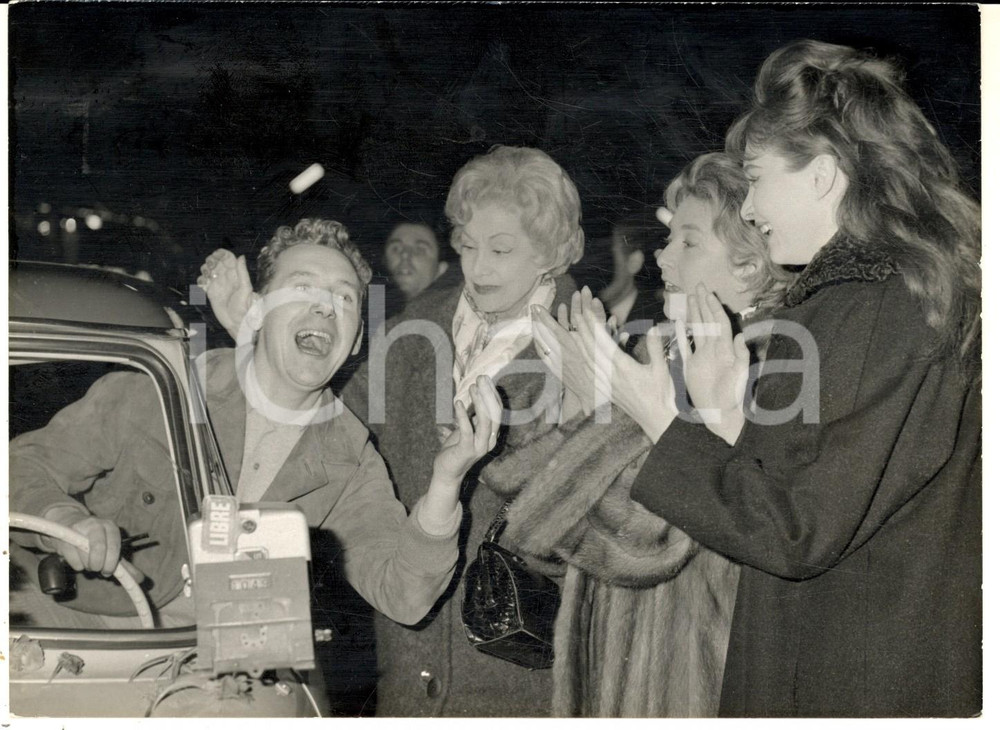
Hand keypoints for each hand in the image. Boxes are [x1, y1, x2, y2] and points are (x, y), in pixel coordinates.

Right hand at [40, 505, 146, 581]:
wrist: (70, 525)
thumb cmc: (95, 540)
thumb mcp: (111, 549)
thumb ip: (125, 566)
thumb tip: (140, 579)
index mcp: (111, 527)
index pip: (114, 546)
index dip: (111, 562)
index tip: (108, 571)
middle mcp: (96, 524)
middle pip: (98, 549)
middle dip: (98, 564)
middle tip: (97, 568)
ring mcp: (78, 529)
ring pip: (84, 556)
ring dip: (87, 565)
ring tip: (87, 561)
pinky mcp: (64, 537)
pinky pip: (72, 559)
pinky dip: (76, 565)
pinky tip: (78, 559)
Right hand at [197, 249, 252, 340]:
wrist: (236, 322)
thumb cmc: (244, 307)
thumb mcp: (245, 288)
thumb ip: (242, 272)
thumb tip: (241, 256)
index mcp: (235, 274)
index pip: (227, 257)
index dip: (220, 254)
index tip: (215, 256)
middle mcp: (226, 277)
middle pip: (215, 261)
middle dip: (210, 260)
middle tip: (211, 268)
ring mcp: (217, 284)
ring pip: (207, 270)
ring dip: (204, 270)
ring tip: (208, 277)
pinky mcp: (211, 292)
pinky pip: (202, 281)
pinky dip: (200, 280)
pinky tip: (203, 285)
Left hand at [433, 375, 502, 484]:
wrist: (447, 472)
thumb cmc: (456, 449)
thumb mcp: (468, 429)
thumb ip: (475, 417)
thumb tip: (478, 395)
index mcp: (492, 435)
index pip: (498, 411)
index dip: (493, 394)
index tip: (485, 379)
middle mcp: (490, 441)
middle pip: (495, 414)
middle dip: (489, 394)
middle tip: (481, 378)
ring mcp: (479, 447)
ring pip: (485, 421)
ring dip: (479, 402)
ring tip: (472, 387)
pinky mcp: (466, 450)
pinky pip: (467, 430)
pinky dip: (462, 415)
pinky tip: (458, 403)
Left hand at [533, 287, 677, 440]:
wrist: (655, 420)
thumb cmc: (661, 395)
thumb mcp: (661, 370)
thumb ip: (655, 348)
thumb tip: (653, 328)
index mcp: (622, 368)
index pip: (602, 343)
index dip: (593, 326)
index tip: (585, 311)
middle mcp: (609, 375)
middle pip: (589, 348)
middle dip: (580, 328)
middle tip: (571, 311)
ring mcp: (604, 383)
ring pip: (585, 358)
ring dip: (576, 342)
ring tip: (567, 328)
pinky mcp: (603, 389)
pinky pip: (587, 370)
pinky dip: (580, 357)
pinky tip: (575, 351)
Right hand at [675, 283, 748, 444]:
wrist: (721, 414)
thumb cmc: (733, 397)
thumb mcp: (740, 376)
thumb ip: (741, 356)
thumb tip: (741, 337)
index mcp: (724, 349)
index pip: (718, 323)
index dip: (713, 308)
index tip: (707, 293)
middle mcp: (713, 350)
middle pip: (707, 321)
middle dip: (702, 303)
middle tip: (697, 286)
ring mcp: (702, 357)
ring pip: (696, 329)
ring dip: (693, 313)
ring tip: (689, 298)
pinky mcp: (692, 367)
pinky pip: (685, 346)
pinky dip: (681, 334)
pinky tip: (677, 323)